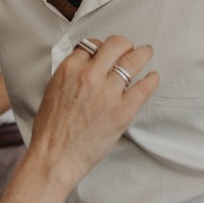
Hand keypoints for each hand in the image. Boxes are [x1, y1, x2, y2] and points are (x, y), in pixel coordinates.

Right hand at [28, 35, 157, 187]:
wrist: (54, 158)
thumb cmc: (50, 130)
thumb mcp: (53, 91)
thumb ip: (70, 74)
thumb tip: (86, 66)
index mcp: (69, 69)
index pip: (92, 44)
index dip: (101, 48)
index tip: (106, 53)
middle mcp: (90, 76)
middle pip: (116, 45)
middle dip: (125, 45)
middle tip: (130, 49)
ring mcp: (108, 93)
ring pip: (133, 60)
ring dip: (143, 54)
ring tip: (146, 53)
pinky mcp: (122, 111)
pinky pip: (144, 87)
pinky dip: (151, 80)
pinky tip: (152, 78)